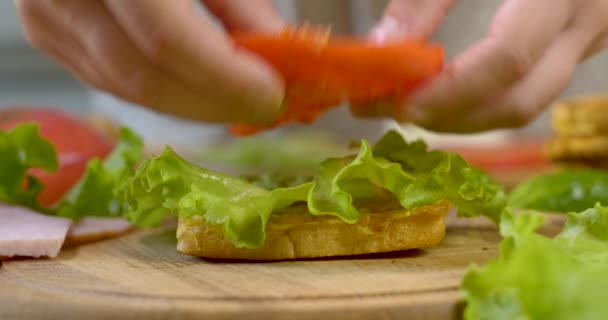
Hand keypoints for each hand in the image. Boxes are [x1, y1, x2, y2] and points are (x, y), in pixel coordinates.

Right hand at [14, 0, 284, 124]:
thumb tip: (270, 51)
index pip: (167, 42)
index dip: (224, 79)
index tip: (271, 95)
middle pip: (142, 77)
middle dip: (212, 103)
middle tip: (261, 108)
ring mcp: (45, 17)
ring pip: (123, 87)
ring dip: (188, 103)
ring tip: (236, 100)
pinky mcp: (46, 32)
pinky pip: (106, 79)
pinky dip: (159, 90)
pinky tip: (195, 89)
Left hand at [368, 0, 607, 132]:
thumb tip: (382, 49)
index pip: (506, 60)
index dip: (447, 90)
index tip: (394, 99)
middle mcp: (586, 23)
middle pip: (516, 102)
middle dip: (447, 117)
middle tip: (389, 109)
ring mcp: (587, 40)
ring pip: (523, 107)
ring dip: (461, 117)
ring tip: (408, 104)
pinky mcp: (575, 47)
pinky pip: (525, 93)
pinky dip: (478, 104)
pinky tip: (440, 95)